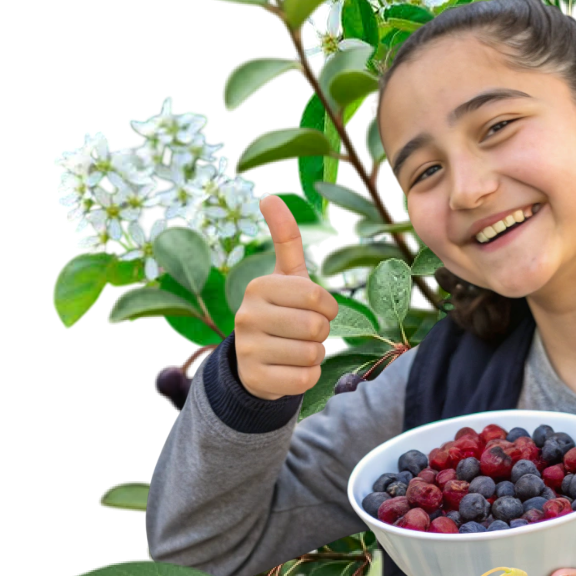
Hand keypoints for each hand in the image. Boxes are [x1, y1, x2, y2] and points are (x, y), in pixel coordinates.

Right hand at [233, 193, 339, 400]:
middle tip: (304, 332)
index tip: (317, 310)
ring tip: (296, 349)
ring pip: (312, 354)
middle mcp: (247, 316)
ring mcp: (248, 349)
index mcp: (259, 287)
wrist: (254, 362)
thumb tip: (269, 195)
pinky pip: (304, 379)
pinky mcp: (256, 379)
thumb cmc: (281, 312)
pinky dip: (307, 376)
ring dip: (315, 355)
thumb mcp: (285, 276)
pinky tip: (290, 369)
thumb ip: (285, 238)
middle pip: (317, 327)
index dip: (328, 308)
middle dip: (322, 332)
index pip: (318, 298)